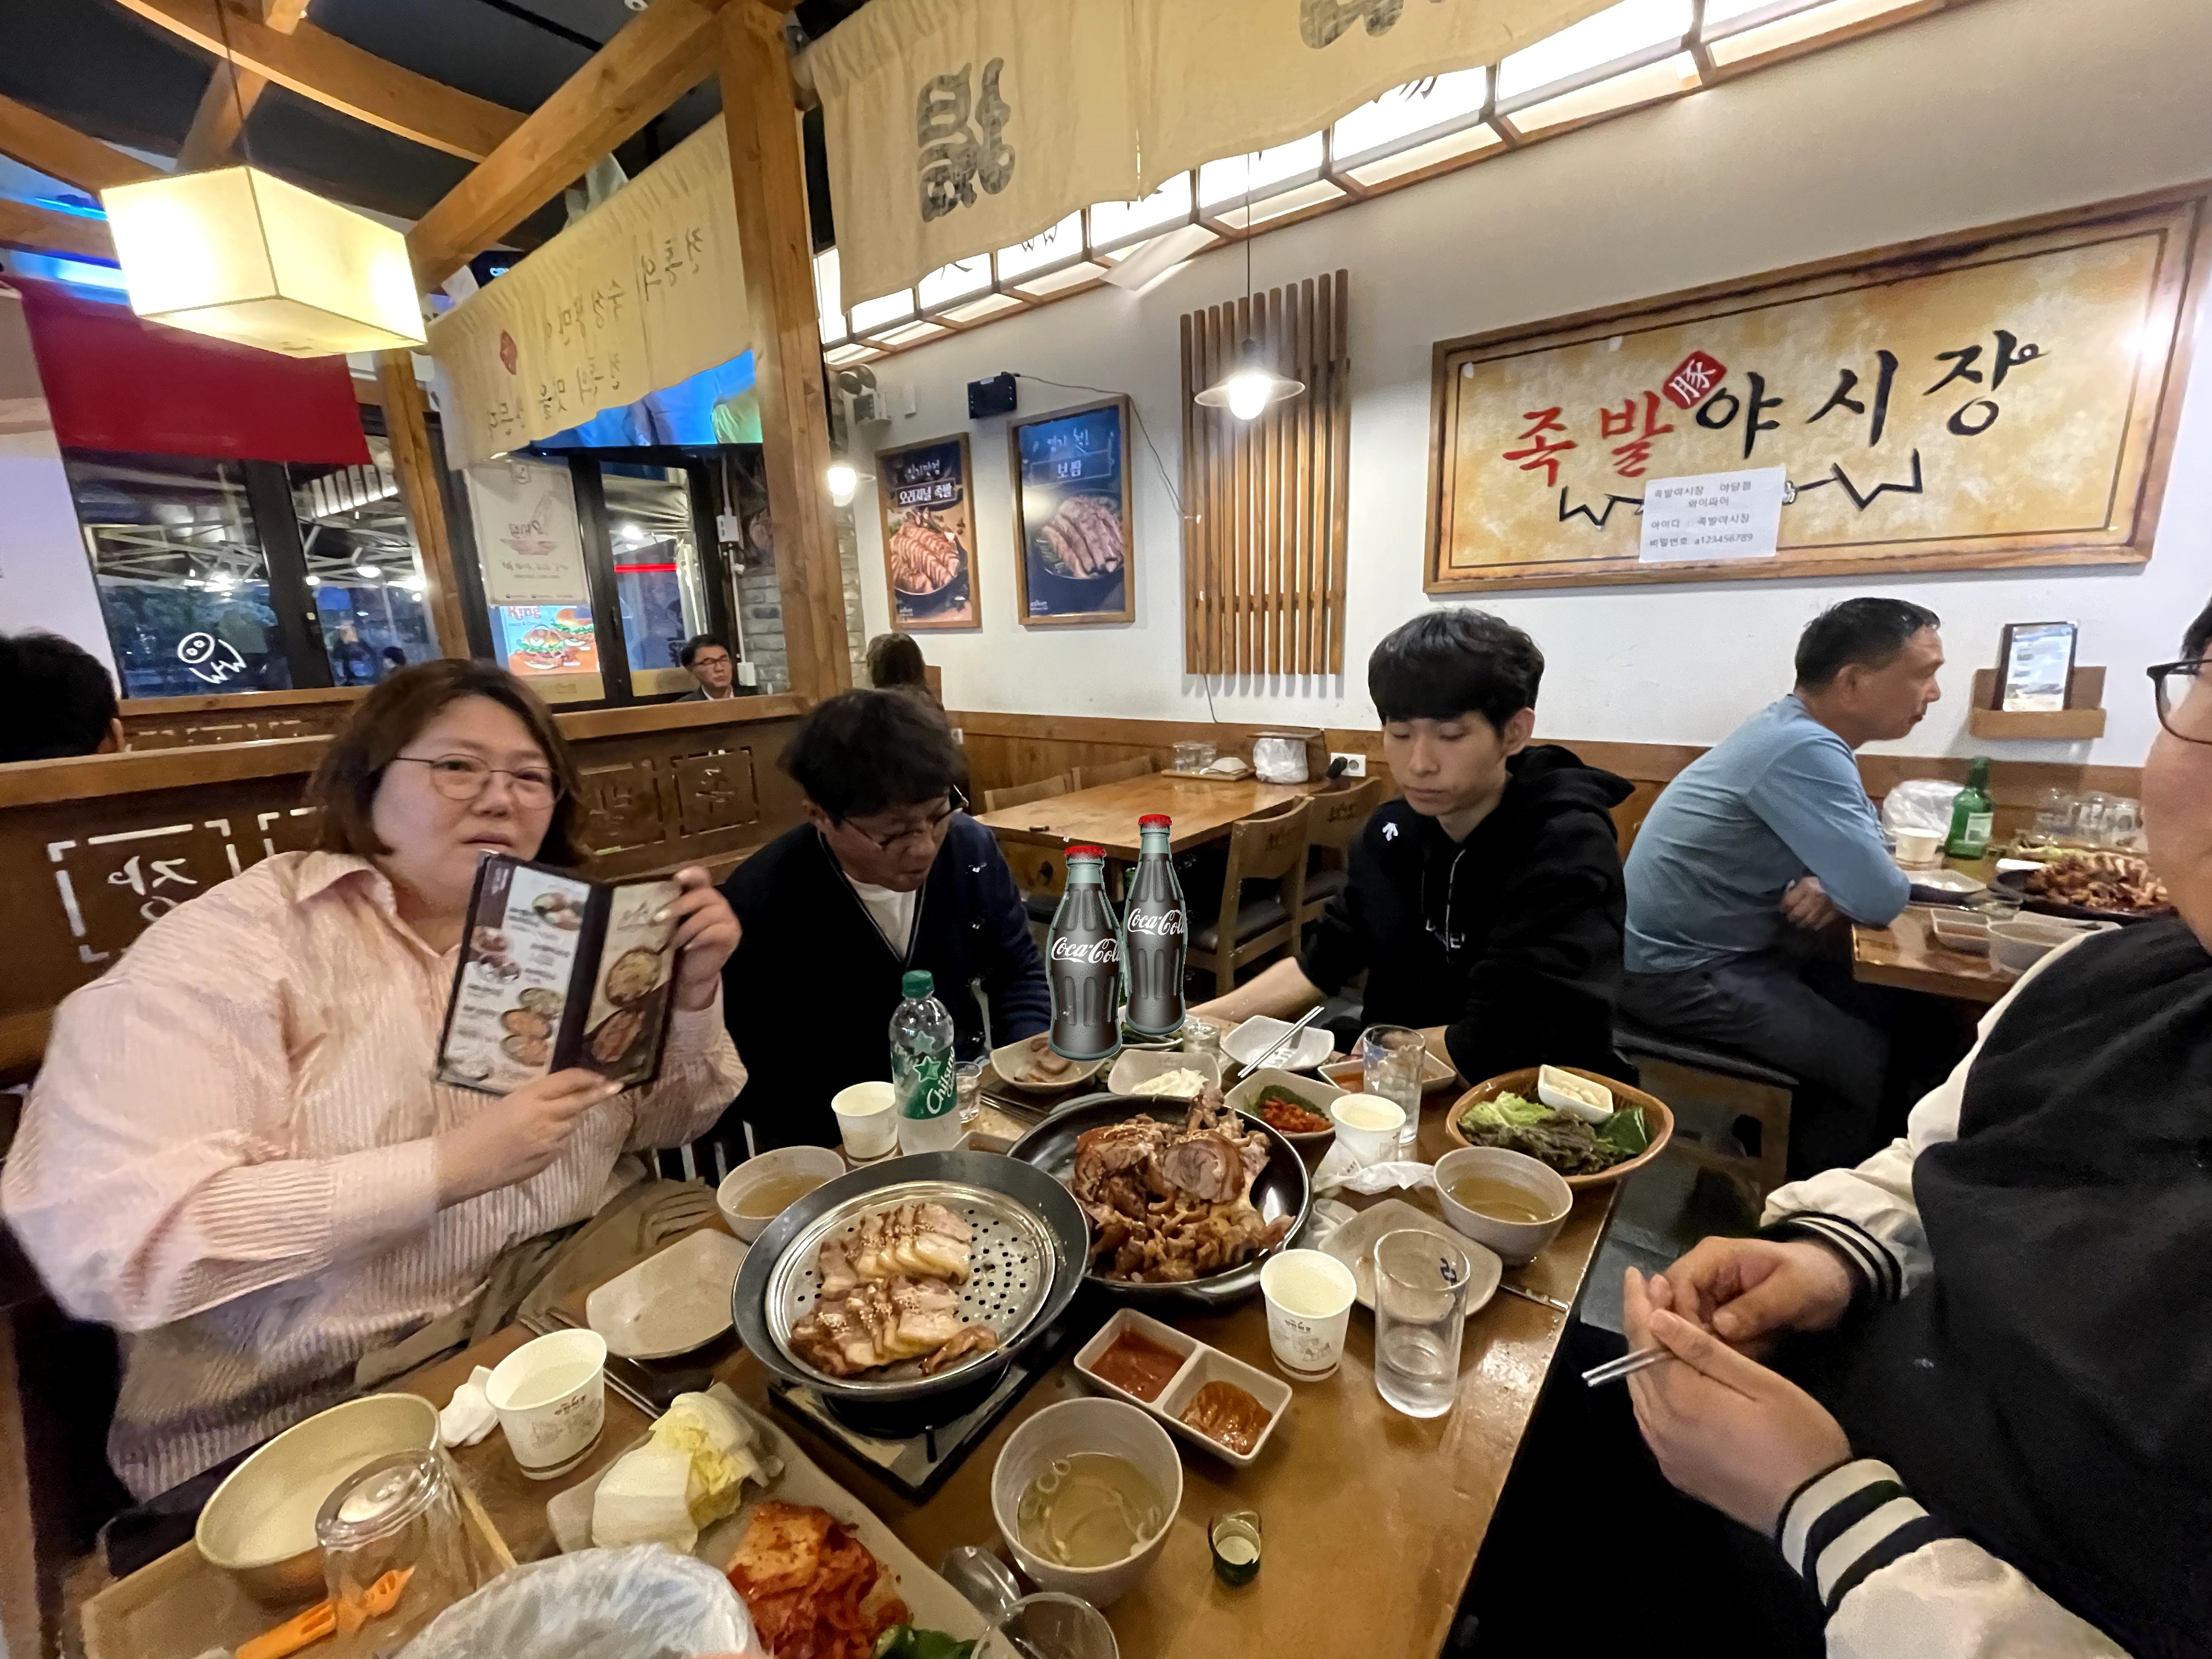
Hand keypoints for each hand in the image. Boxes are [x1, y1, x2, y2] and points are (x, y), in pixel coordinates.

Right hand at [437, 1069, 622, 1204]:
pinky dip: (557, 1140)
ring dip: (569, 1120)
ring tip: (548, 1122)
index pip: (569, 1081)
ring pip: (571, 1125)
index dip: (588, 1077)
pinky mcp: (548, 1159)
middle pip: (580, 1102)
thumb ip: (536, 1100)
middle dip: (599, 1094)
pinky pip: (561, 1144)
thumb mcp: (507, 1104)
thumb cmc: (477, 1129)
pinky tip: (536, 1143)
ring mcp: (550, 1140)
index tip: (603, 1077)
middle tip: (615, 1087)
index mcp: (530, 1097)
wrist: (462, 1163)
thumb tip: (561, 1099)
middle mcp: (545, 1116)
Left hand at [661, 867, 739, 1009]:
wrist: (693, 973)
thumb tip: (642, 902)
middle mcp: (718, 902)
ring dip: (688, 926)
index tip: (675, 878)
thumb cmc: (678, 945)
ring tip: (673, 940)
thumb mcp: (670, 924)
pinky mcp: (731, 935)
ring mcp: (728, 918)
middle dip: (680, 905)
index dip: (691, 874)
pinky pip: (717, 931)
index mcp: (701, 895)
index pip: (701, 876)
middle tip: (658, 918)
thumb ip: (665, 910)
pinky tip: (687, 947)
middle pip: (704, 894)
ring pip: (710, 913)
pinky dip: (699, 938)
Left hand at [1624, 1268, 1851, 1532]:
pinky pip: (1651, 1420)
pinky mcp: (1677, 1471)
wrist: (1817, 1511)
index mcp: (1680, 1400)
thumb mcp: (1760, 1383)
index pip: (1645, 1341)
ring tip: (1654, 1326)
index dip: (1639, 1305)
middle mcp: (1660, 1428)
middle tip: (1645, 1291)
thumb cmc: (1798, 1436)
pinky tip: (1665, 1374)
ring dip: (1643, 1357)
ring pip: (1641, 1393)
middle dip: (1639, 1326)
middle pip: (1636, 1366)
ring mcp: (1666, 1453)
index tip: (1637, 1274)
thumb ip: (1704, 1350)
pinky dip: (1652, 1389)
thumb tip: (1657, 1318)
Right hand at [1661, 1236, 1855, 1350]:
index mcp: (1713, 1257)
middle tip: (1702, 1366)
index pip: (1676, 1285)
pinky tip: (1721, 1369)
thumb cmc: (1812, 1278)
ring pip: (1680, 1323)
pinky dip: (1708, 1352)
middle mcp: (1701, 1273)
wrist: (1832, 1280)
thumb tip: (1720, 1328)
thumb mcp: (1792, 1290)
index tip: (1698, 1350)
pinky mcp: (1715, 1314)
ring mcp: (1707, 1295)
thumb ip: (1757, 1306)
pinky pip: (1700, 1334)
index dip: (1680, 1317)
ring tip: (1713, 1371)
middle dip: (1682, 1336)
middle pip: (1670, 1305)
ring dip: (1694, 1347)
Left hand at [1779, 877, 1839, 930]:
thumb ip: (1797, 886)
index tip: (1783, 909)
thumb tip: (1788, 891)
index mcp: (1807, 886)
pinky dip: (1813, 925)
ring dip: (1802, 923)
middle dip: (1792, 917)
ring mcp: (1824, 907)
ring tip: (1801, 921)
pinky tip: (1813, 923)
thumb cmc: (1825, 879)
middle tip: (1792, 917)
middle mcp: (1814, 897)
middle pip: (1796, 915)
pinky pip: (1819, 925)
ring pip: (1807, 922)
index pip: (1788, 902)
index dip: (1783, 907)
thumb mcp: (1809, 878)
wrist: (1848, 882)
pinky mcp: (1834, 914)